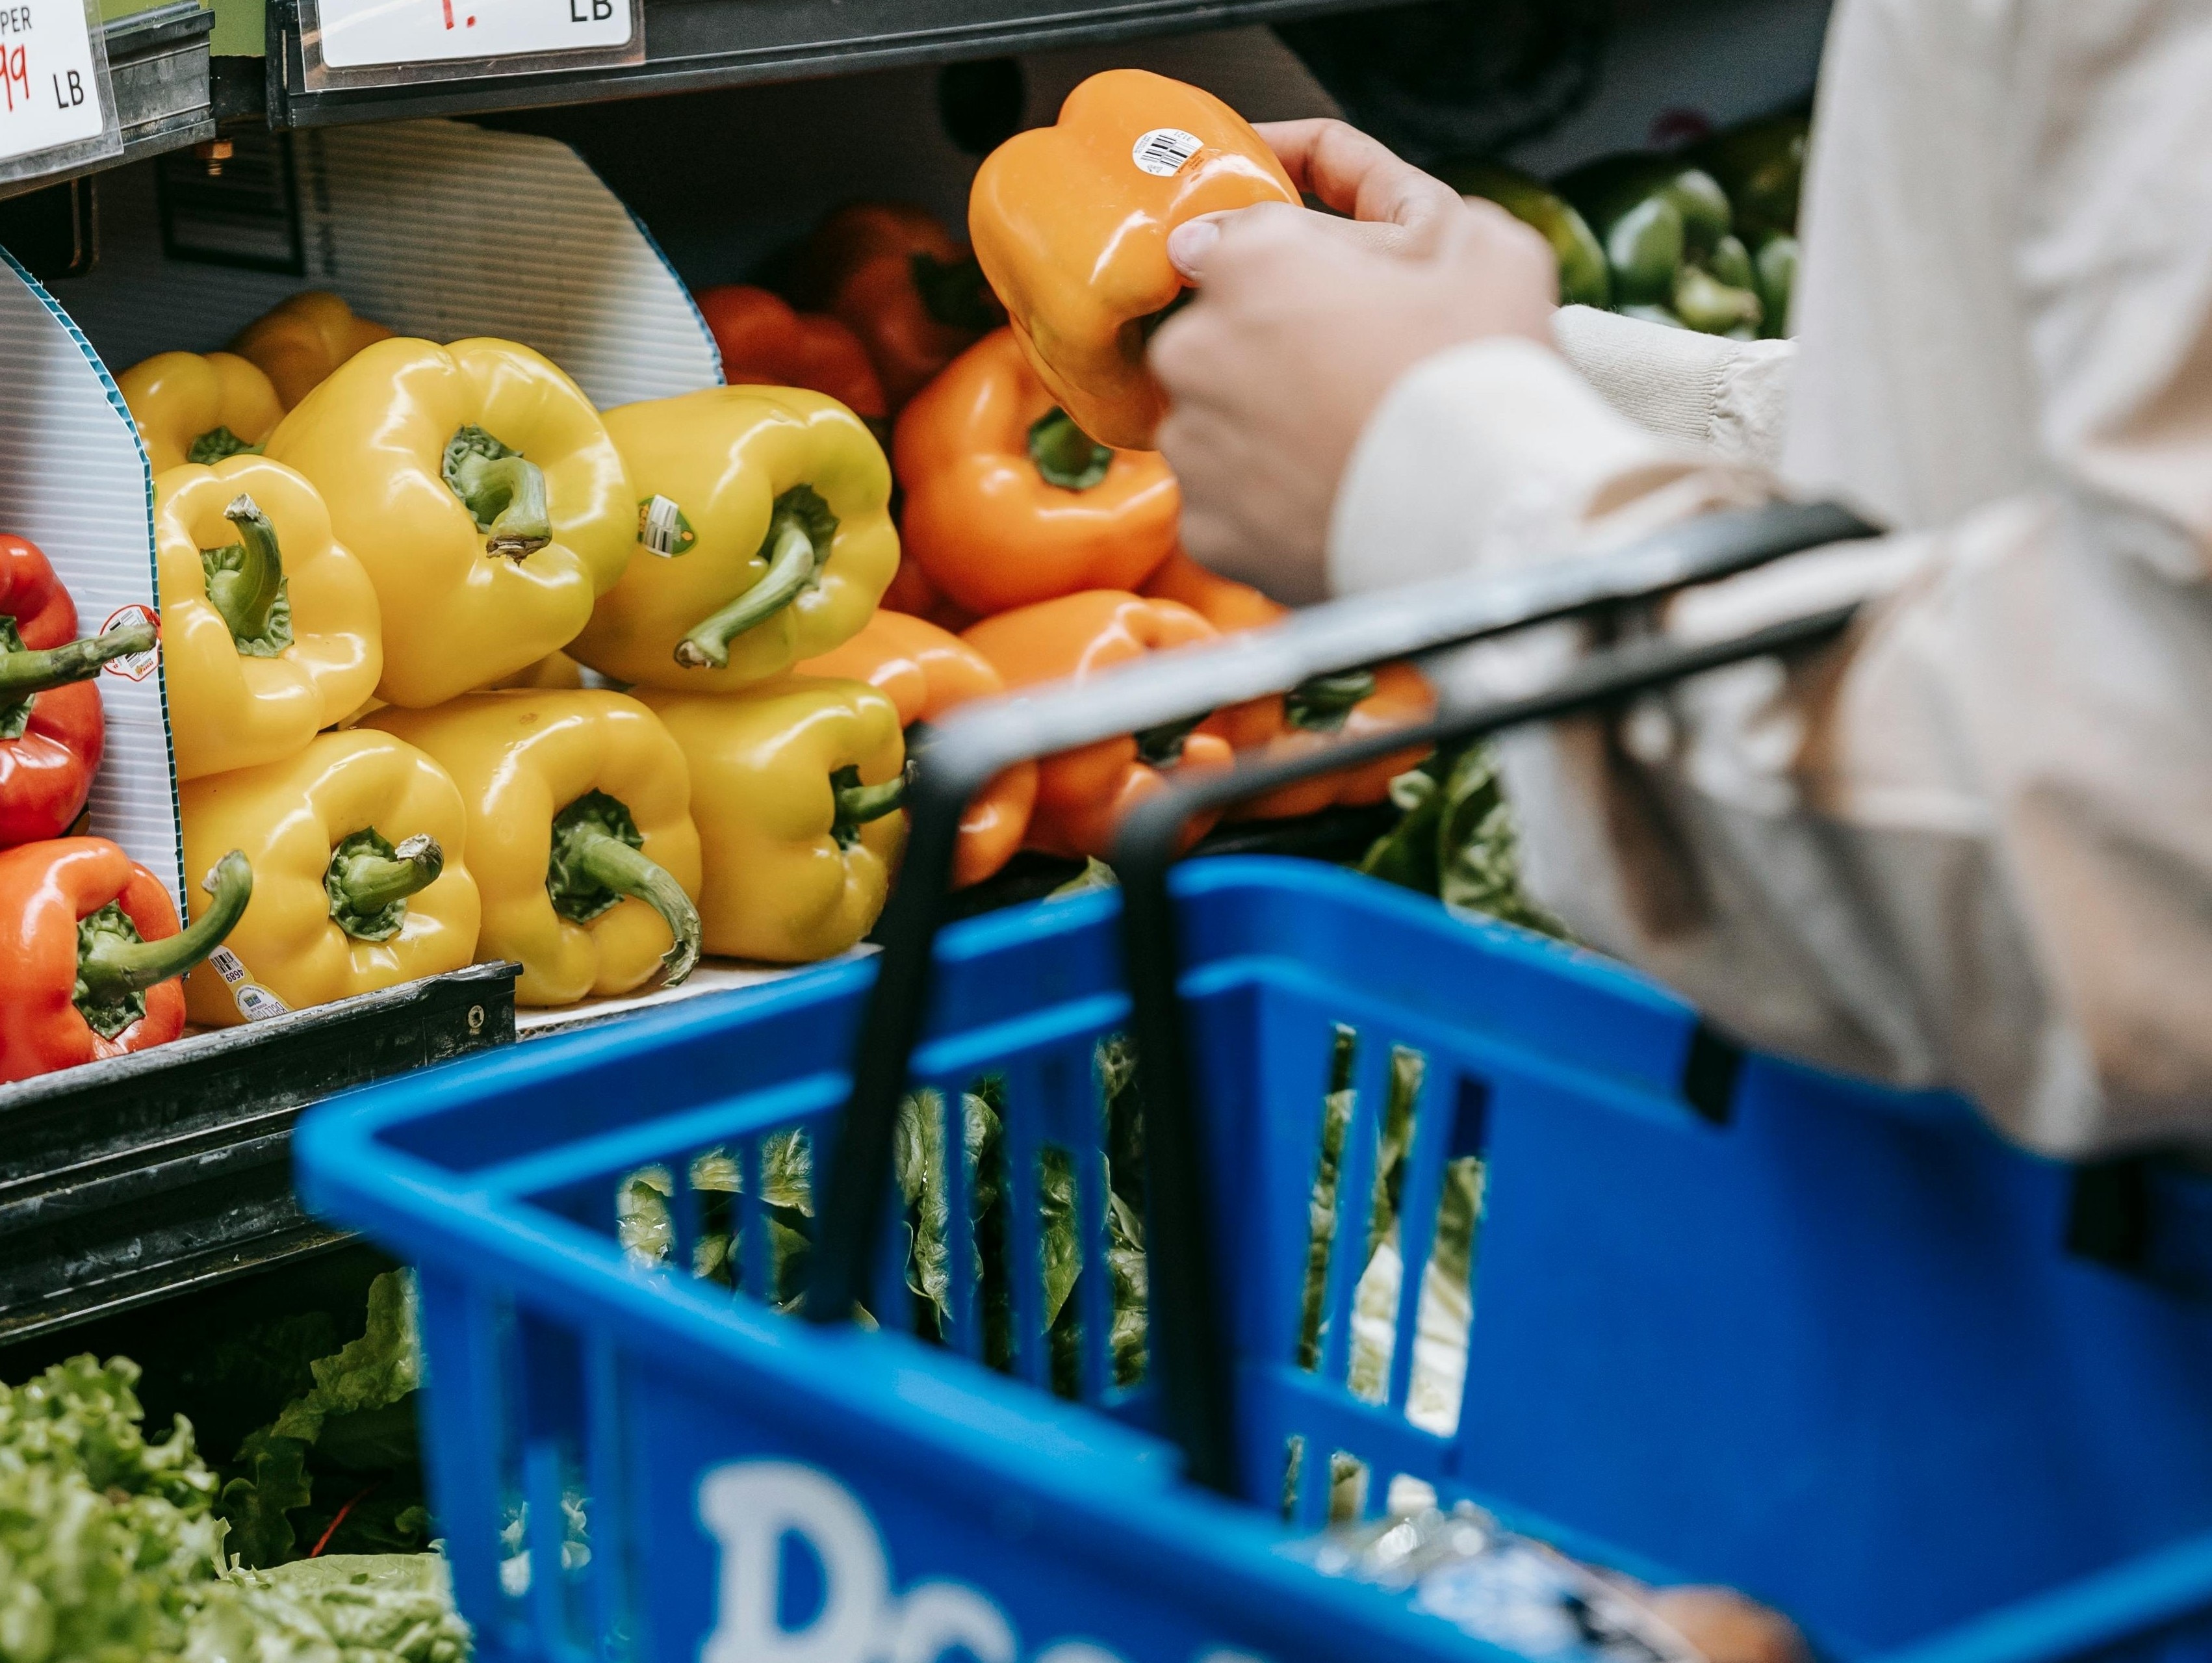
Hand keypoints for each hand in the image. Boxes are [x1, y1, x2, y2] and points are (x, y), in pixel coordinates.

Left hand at [1151, 119, 1556, 602]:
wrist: (1489, 525)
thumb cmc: (1484, 377)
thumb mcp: (1480, 245)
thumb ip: (1403, 204)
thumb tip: (1362, 222)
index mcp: (1251, 264)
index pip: (1237, 239)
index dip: (1293, 264)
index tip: (1330, 292)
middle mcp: (1196, 350)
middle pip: (1220, 335)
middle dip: (1274, 348)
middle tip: (1353, 377)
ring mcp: (1194, 447)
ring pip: (1216, 420)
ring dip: (1266, 426)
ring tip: (1346, 446)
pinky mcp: (1205, 530)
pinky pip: (1225, 501)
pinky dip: (1266, 502)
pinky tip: (1328, 499)